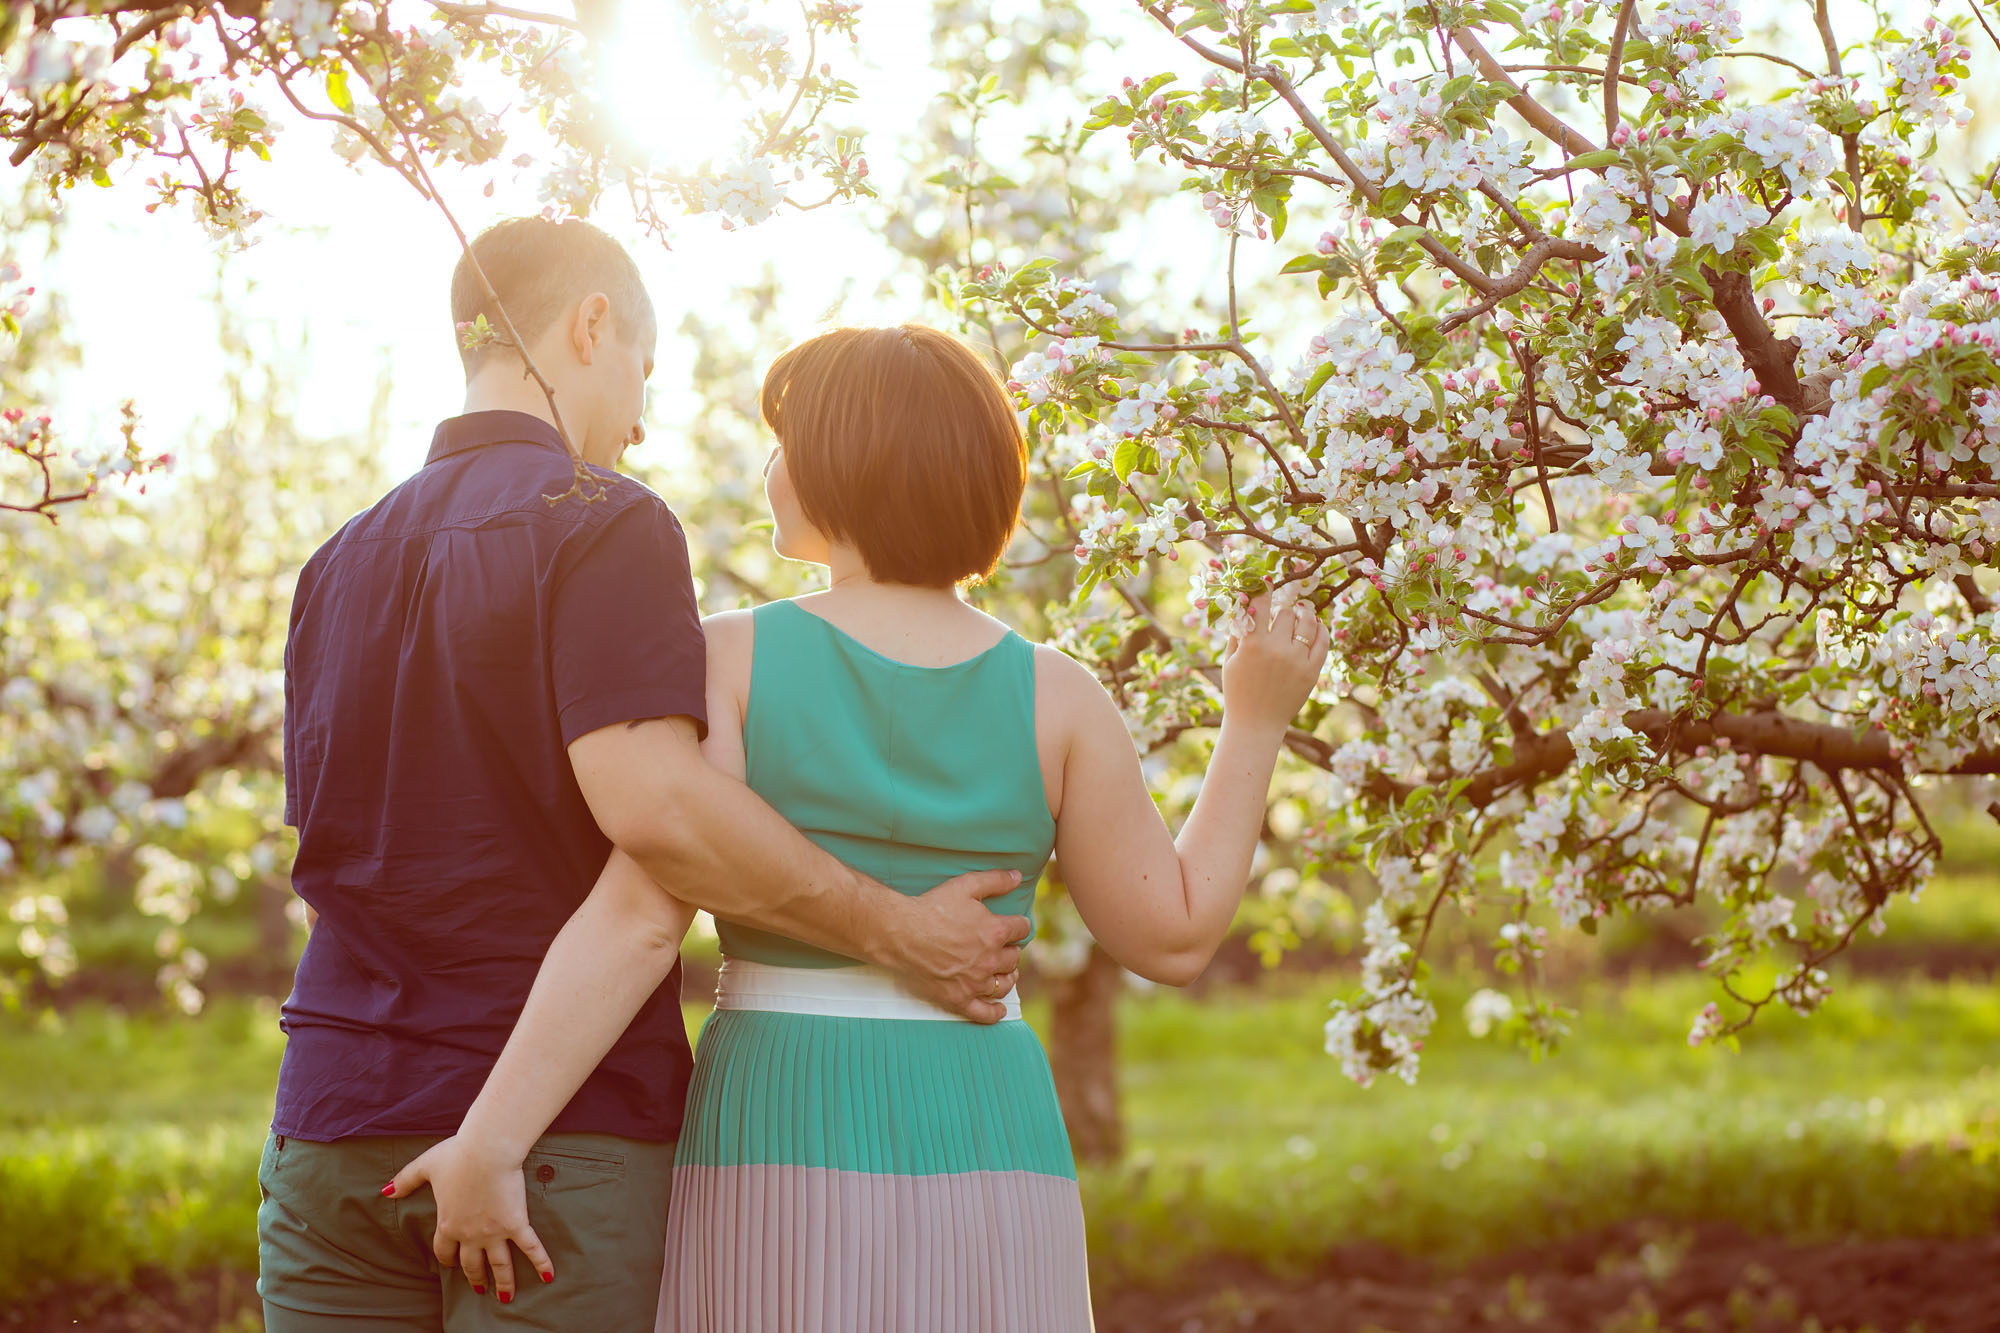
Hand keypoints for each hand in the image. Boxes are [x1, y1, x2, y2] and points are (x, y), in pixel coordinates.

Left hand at [386, 1135, 553, 1301]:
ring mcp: (494, 1232)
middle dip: (475, 1278)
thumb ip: (405, 1180)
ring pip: (499, 1264)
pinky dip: (540, 1262)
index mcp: (448, 1222)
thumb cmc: (458, 1155)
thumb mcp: (426, 1166)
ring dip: (503, 1283)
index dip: (447, 1259)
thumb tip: (386, 1191)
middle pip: (471, 1264)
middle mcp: (470, 1234)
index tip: (451, 1263)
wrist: (487, 1150)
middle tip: (480, 1289)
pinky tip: (548, 1275)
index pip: (444, 1251)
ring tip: (505, 1297)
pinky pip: (530, 1247)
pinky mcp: (515, 1223)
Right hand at [883, 869, 1028, 1022]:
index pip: (1022, 929)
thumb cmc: (931, 908)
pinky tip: (999, 1010)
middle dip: (1010, 950)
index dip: (1019, 925)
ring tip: (1005, 973)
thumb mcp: (965, 885)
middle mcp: (990, 960)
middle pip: (1014, 957)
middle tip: (1003, 947)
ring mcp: (975, 982)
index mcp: (995, 932)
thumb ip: (995, 880)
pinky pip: (984, 1013)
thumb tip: (1018, 876)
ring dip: (1008, 977)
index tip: (1014, 926)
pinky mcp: (959, 999)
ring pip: (1004, 984)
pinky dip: (995, 1013)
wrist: (900, 933)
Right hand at [1221, 593, 1329, 733]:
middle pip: (1286, 612)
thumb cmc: (1238, 691)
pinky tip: (1317, 625)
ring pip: (1308, 622)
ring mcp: (1297, 660)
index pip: (1261, 605)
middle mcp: (1277, 649)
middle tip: (1282, 609)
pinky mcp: (1312, 672)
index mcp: (1252, 644)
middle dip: (1283, 608)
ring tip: (1303, 609)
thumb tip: (1247, 606)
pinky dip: (1321, 629)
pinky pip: (1322, 642)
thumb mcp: (1231, 660)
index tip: (1266, 580)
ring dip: (1305, 612)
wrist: (1256, 723)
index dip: (1263, 589)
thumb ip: (1239, 633)